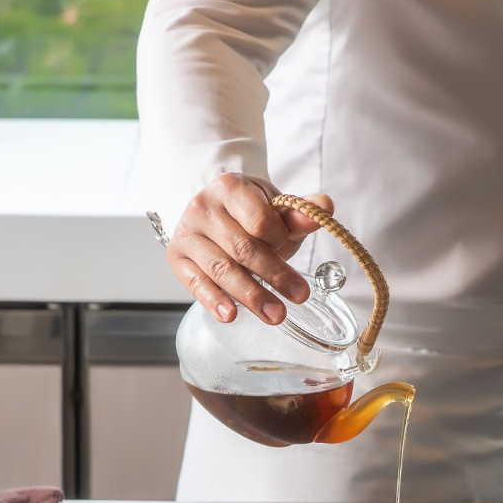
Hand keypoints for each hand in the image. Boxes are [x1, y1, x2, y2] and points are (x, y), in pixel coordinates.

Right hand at [166, 173, 334, 324]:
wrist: (216, 213)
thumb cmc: (250, 213)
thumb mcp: (276, 209)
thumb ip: (299, 213)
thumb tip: (324, 207)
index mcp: (230, 187)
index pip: (260, 220)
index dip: (278, 238)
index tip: (285, 245)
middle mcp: (202, 207)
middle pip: (243, 248)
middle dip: (275, 275)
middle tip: (299, 296)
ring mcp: (187, 233)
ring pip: (223, 269)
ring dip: (252, 296)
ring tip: (276, 315)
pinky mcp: (177, 257)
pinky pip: (197, 283)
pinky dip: (214, 301)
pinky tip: (231, 315)